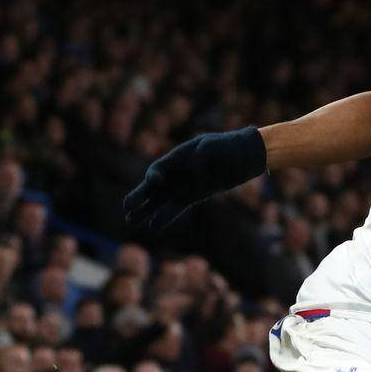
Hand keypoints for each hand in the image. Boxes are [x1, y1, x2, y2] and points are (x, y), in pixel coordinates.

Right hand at [122, 126, 266, 231]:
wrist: (244, 155)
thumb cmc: (227, 146)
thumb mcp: (213, 146)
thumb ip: (202, 155)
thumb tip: (194, 169)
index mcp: (177, 157)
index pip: (158, 169)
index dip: (154, 176)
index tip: (154, 182)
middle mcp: (176, 172)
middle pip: (153, 186)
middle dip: (139, 196)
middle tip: (127, 207)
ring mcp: (184, 185)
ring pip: (160, 200)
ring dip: (146, 210)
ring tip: (130, 220)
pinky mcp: (193, 196)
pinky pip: (175, 208)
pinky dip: (165, 217)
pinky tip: (153, 225)